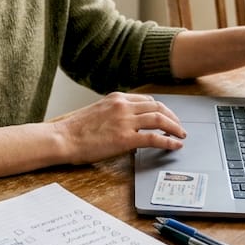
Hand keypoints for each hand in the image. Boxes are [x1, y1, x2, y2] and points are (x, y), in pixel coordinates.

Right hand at [51, 92, 186, 164]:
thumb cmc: (75, 130)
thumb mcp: (98, 112)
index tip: (168, 116)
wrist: (63, 138)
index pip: (147, 100)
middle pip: (158, 107)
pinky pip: (155, 138)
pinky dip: (169, 141)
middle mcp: (123, 106)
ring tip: (181, 136)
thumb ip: (115, 114)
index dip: (162, 109)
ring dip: (174, 128)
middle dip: (173, 117)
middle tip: (179, 127)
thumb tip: (129, 125)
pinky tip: (175, 146)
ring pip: (160, 119)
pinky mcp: (125, 138)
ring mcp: (125, 121)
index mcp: (117, 98)